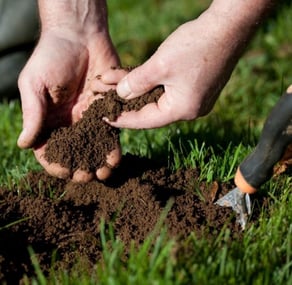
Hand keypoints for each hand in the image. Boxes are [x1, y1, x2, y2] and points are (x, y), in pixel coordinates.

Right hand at [17, 30, 121, 181]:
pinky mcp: (107, 109)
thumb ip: (32, 115)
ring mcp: (89, 117)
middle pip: (74, 152)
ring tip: (104, 173)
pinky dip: (113, 146)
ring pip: (94, 146)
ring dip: (99, 162)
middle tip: (87, 177)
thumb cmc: (51, 56)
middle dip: (80, 167)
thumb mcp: (34, 85)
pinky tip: (115, 157)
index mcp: (48, 119)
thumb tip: (23, 145)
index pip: (49, 149)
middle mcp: (69, 122)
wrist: (79, 36)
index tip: (64, 171)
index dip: (55, 163)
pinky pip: (111, 132)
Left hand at [100, 0, 268, 128]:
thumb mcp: (159, 66)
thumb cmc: (195, 46)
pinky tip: (136, 78)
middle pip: (151, 110)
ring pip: (158, 99)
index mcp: (182, 110)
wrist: (228, 27)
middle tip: (105, 99)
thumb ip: (136, 83)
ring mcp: (195, 99)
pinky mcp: (196, 87)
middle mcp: (190, 110)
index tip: (103, 117)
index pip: (145, 120)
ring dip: (137, 90)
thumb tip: (121, 95)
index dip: (122, 118)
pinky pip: (168, 91)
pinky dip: (151, 85)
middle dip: (127, 102)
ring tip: (115, 84)